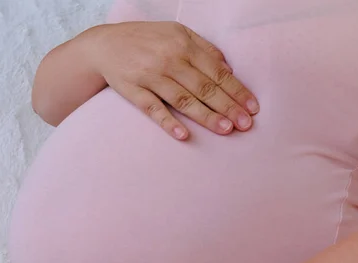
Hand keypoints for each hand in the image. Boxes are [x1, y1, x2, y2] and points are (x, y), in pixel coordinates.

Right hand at [81, 22, 258, 139]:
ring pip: (183, 99)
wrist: (105, 44)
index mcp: (183, 44)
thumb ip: (204, 48)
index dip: (236, 90)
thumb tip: (228, 68)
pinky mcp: (133, 91)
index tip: (252, 107)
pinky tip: (184, 135)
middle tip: (245, 124)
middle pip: (204, 87)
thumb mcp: (177, 33)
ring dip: (206, 116)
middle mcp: (168, 59)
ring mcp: (150, 76)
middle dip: (228, 106)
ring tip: (226, 129)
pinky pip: (153, 109)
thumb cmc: (147, 40)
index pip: (216, 71)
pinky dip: (168, 123)